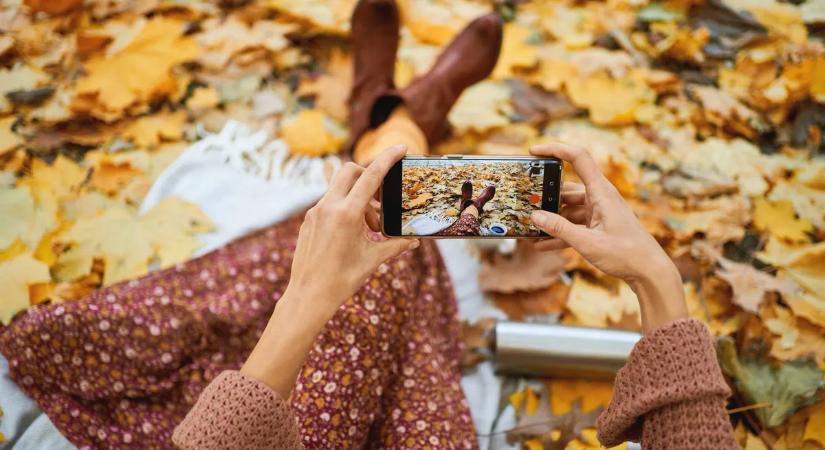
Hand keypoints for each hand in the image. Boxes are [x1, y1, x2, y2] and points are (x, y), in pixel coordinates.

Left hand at [287, 144, 418, 315]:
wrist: (308, 296)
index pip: (371, 175)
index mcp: (347, 213)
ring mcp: (315, 212)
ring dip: (359, 197)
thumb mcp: (373, 259)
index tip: (401, 147)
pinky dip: (345, 208)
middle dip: (369, 175)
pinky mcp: (308, 220)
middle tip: (382, 198)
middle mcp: (329, 207)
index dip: (388, 158)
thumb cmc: (342, 279)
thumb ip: (395, 245)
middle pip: (350, 170)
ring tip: (371, 226)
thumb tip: (414, 241)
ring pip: (340, 188)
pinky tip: (354, 232)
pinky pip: (330, 203)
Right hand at [529, 143, 686, 332]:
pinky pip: (575, 224)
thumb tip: (535, 216)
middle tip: (525, 201)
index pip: (578, 158)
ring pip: (568, 208)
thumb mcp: (588, 243)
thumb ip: (560, 229)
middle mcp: (600, 197)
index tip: (534, 151)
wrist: (650, 272)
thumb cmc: (626, 254)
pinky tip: (543, 245)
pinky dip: (560, 232)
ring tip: (531, 229)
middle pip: (567, 187)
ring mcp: (599, 211)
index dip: (555, 149)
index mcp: (601, 192)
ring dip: (551, 218)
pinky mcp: (599, 225)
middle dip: (546, 194)